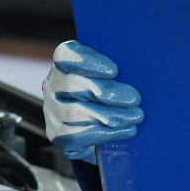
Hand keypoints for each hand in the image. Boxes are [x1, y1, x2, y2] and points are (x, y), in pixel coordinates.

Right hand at [41, 40, 142, 162]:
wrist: (101, 133)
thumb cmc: (111, 97)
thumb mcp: (113, 79)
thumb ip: (119, 72)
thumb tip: (137, 71)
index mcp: (65, 65)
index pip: (65, 55)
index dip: (87, 61)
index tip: (114, 70)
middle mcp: (53, 86)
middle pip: (72, 84)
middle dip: (106, 92)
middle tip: (134, 99)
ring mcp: (52, 112)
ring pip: (76, 113)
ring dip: (111, 115)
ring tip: (136, 117)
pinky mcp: (57, 135)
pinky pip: (77, 135)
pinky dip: (106, 133)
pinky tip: (126, 130)